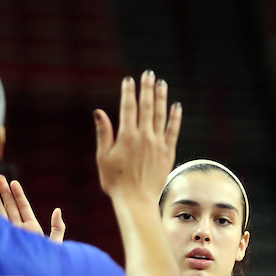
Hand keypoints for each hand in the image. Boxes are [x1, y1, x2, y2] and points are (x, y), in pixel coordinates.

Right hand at [0, 174, 64, 241]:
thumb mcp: (55, 243)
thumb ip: (58, 227)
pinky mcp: (3, 240)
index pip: (23, 207)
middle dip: (4, 192)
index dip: (18, 194)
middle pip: (11, 206)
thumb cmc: (47, 262)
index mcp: (32, 228)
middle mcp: (19, 229)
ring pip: (1, 212)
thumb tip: (58, 210)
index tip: (14, 182)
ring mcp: (10, 234)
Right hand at [94, 71, 180, 200]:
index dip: (128, 92)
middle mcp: (144, 137)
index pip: (128, 108)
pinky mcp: (168, 153)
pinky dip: (175, 118)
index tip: (129, 80)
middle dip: (147, 88)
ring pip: (160, 115)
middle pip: (146, 107)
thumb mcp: (103, 158)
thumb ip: (104, 133)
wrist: (136, 201)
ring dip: (161, 98)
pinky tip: (176, 106)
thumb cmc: (115, 182)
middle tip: (148, 74)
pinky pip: (173, 131)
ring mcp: (158, 144)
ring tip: (162, 83)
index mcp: (126, 136)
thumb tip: (99, 112)